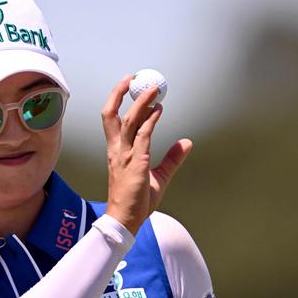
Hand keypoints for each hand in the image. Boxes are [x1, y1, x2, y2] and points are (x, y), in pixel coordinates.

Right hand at [101, 75, 191, 234]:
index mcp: (116, 152)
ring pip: (128, 120)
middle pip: (111, 114)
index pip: (112, 120)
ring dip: (141, 102)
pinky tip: (160, 110)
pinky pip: (143, 136)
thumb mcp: (158, 177)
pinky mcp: (136, 163)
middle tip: (133, 78)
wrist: (125, 219)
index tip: (129, 87)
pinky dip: (151, 120)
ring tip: (154, 88)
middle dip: (118, 93)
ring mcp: (125, 155)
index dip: (118, 101)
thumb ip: (171, 159)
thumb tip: (187, 143)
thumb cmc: (136, 202)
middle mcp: (117, 150)